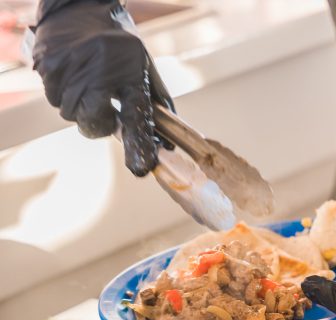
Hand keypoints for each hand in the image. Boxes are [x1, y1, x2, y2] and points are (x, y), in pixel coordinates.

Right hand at [32, 0, 173, 175]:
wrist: (83, 8)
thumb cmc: (119, 44)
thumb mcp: (145, 68)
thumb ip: (156, 103)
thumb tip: (167, 141)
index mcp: (130, 74)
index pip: (136, 118)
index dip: (140, 144)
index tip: (142, 168)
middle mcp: (99, 73)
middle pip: (92, 124)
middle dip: (98, 122)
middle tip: (104, 107)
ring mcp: (70, 70)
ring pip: (70, 113)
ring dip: (80, 107)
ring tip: (88, 81)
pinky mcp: (47, 66)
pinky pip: (54, 98)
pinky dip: (63, 93)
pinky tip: (73, 74)